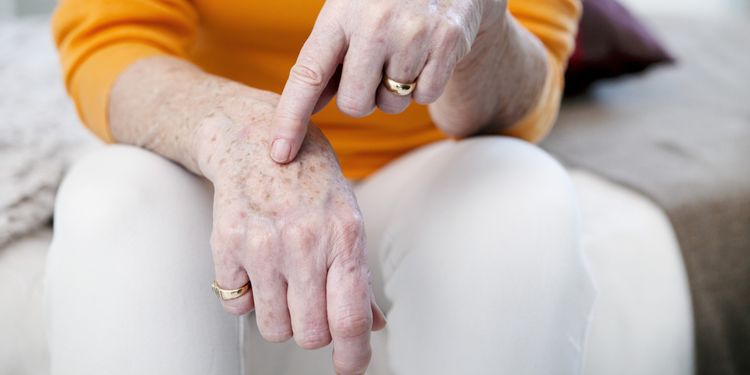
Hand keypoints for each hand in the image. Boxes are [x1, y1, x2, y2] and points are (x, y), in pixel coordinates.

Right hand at [195, 93, 385, 374]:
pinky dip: (247, 295)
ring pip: (273, 326)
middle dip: (313, 331)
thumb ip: (357, 275)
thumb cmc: (308, 181)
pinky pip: (236, 305)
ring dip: (280, 317)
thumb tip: (373, 324)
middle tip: (309, 306)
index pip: (350, 317)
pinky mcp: (225, 245)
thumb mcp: (345, 217)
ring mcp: (262, 244)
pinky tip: (254, 264)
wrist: (253, 139)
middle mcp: (305, 242)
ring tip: (282, 284)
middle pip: (310, 333)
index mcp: (344, 236)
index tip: (350, 366)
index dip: (353, 355)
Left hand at [268, 0, 506, 162]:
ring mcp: (413, 33)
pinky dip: (424, 85)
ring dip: (394, 91)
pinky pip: (426, 96)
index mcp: (339, 15)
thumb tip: (305, 111)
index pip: (308, 76)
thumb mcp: (346, 16)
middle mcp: (374, 23)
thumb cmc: (381, 1)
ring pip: (392, 104)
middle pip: (355, 104)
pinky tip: (425, 54)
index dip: (291, 118)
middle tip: (373, 70)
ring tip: (402, 54)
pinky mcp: (447, 41)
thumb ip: (326, 62)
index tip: (280, 154)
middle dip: (362, 99)